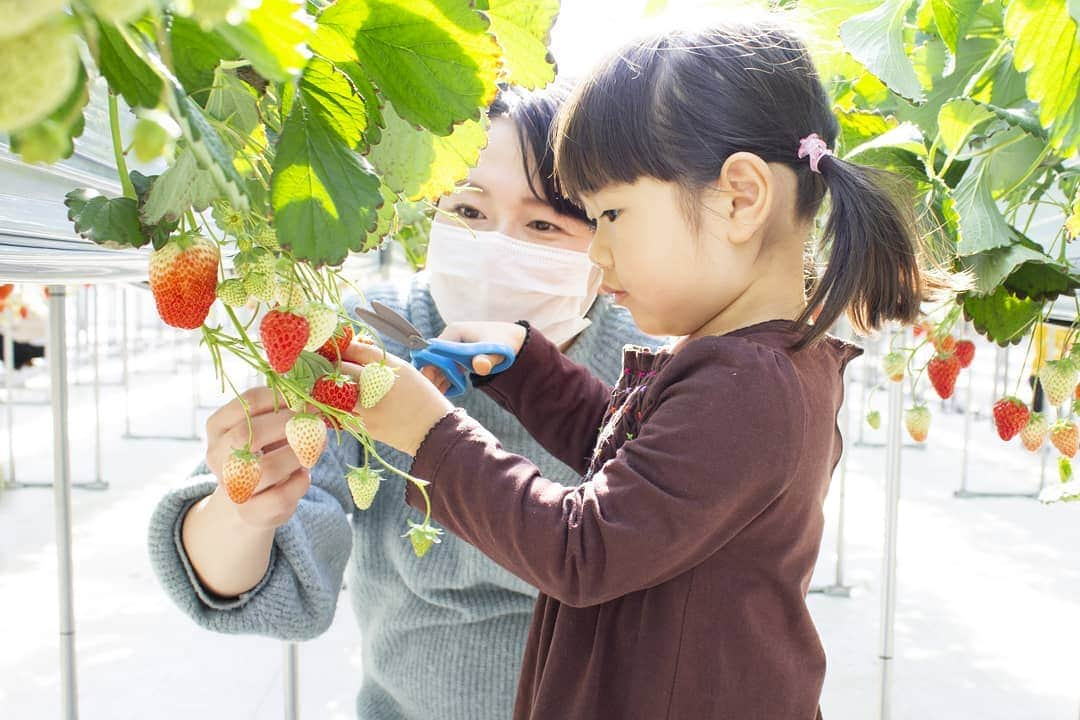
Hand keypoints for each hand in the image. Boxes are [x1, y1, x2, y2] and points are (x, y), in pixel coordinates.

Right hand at [204, 387, 310, 528]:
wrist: (253, 501)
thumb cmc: (263, 454)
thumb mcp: (265, 429)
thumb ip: (282, 413)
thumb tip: (312, 402)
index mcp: (218, 427)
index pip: (246, 403)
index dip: (281, 398)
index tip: (303, 400)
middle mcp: (217, 456)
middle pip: (248, 434)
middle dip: (287, 425)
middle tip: (311, 422)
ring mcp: (231, 487)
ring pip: (267, 468)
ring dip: (298, 455)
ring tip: (313, 448)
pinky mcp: (251, 512)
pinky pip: (281, 496)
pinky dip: (300, 482)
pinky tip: (304, 474)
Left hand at [340, 342, 454, 455]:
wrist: (434, 429)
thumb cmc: (422, 397)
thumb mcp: (406, 371)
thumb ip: (381, 362)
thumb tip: (355, 349)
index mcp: (389, 366)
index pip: (356, 349)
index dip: (343, 348)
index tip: (337, 349)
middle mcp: (377, 383)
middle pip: (342, 368)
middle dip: (334, 366)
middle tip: (330, 367)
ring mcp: (369, 406)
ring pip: (336, 393)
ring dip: (332, 389)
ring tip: (331, 388)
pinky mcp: (366, 425)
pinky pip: (342, 414)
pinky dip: (339, 409)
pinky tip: (342, 406)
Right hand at [419, 321, 526, 394]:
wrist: (515, 342)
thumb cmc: (505, 343)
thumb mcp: (497, 352)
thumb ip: (488, 360)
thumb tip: (480, 366)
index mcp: (454, 332)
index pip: (434, 350)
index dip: (430, 366)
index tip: (429, 383)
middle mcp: (450, 337)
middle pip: (433, 358)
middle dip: (432, 376)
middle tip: (432, 394)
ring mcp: (453, 346)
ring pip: (439, 365)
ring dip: (437, 380)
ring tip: (437, 397)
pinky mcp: (458, 355)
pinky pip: (446, 368)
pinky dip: (445, 379)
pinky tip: (447, 392)